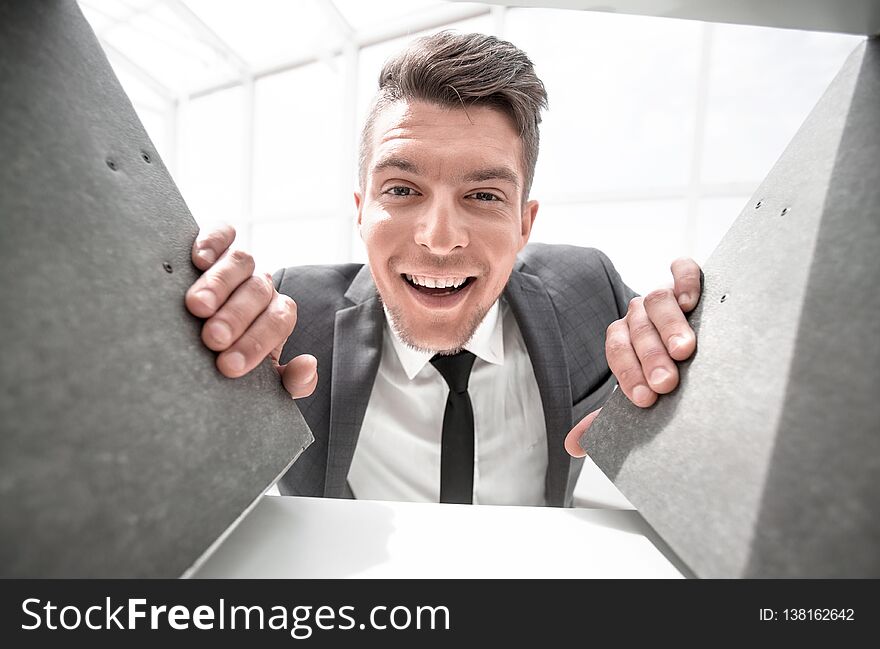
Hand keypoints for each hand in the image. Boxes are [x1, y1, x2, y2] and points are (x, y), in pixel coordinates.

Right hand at [185, 225, 317, 398]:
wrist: (201, 343)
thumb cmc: (229, 360)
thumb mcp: (260, 381)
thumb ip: (290, 381)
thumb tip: (307, 366)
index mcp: (277, 316)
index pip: (279, 322)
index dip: (257, 343)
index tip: (229, 366)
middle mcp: (261, 287)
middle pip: (259, 292)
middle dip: (236, 317)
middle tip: (213, 339)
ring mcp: (239, 266)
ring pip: (241, 262)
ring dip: (219, 284)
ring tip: (197, 307)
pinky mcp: (214, 245)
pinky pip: (221, 233)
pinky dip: (212, 241)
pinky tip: (198, 260)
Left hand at [564, 257, 701, 456]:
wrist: (696, 339)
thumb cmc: (666, 371)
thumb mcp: (640, 392)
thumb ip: (608, 418)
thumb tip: (572, 445)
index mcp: (623, 338)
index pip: (616, 351)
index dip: (627, 374)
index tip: (644, 400)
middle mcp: (638, 315)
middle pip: (637, 328)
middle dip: (650, 357)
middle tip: (665, 383)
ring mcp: (662, 295)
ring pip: (657, 301)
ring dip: (669, 326)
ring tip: (684, 351)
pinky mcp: (688, 279)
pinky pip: (684, 270)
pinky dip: (686, 281)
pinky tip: (692, 303)